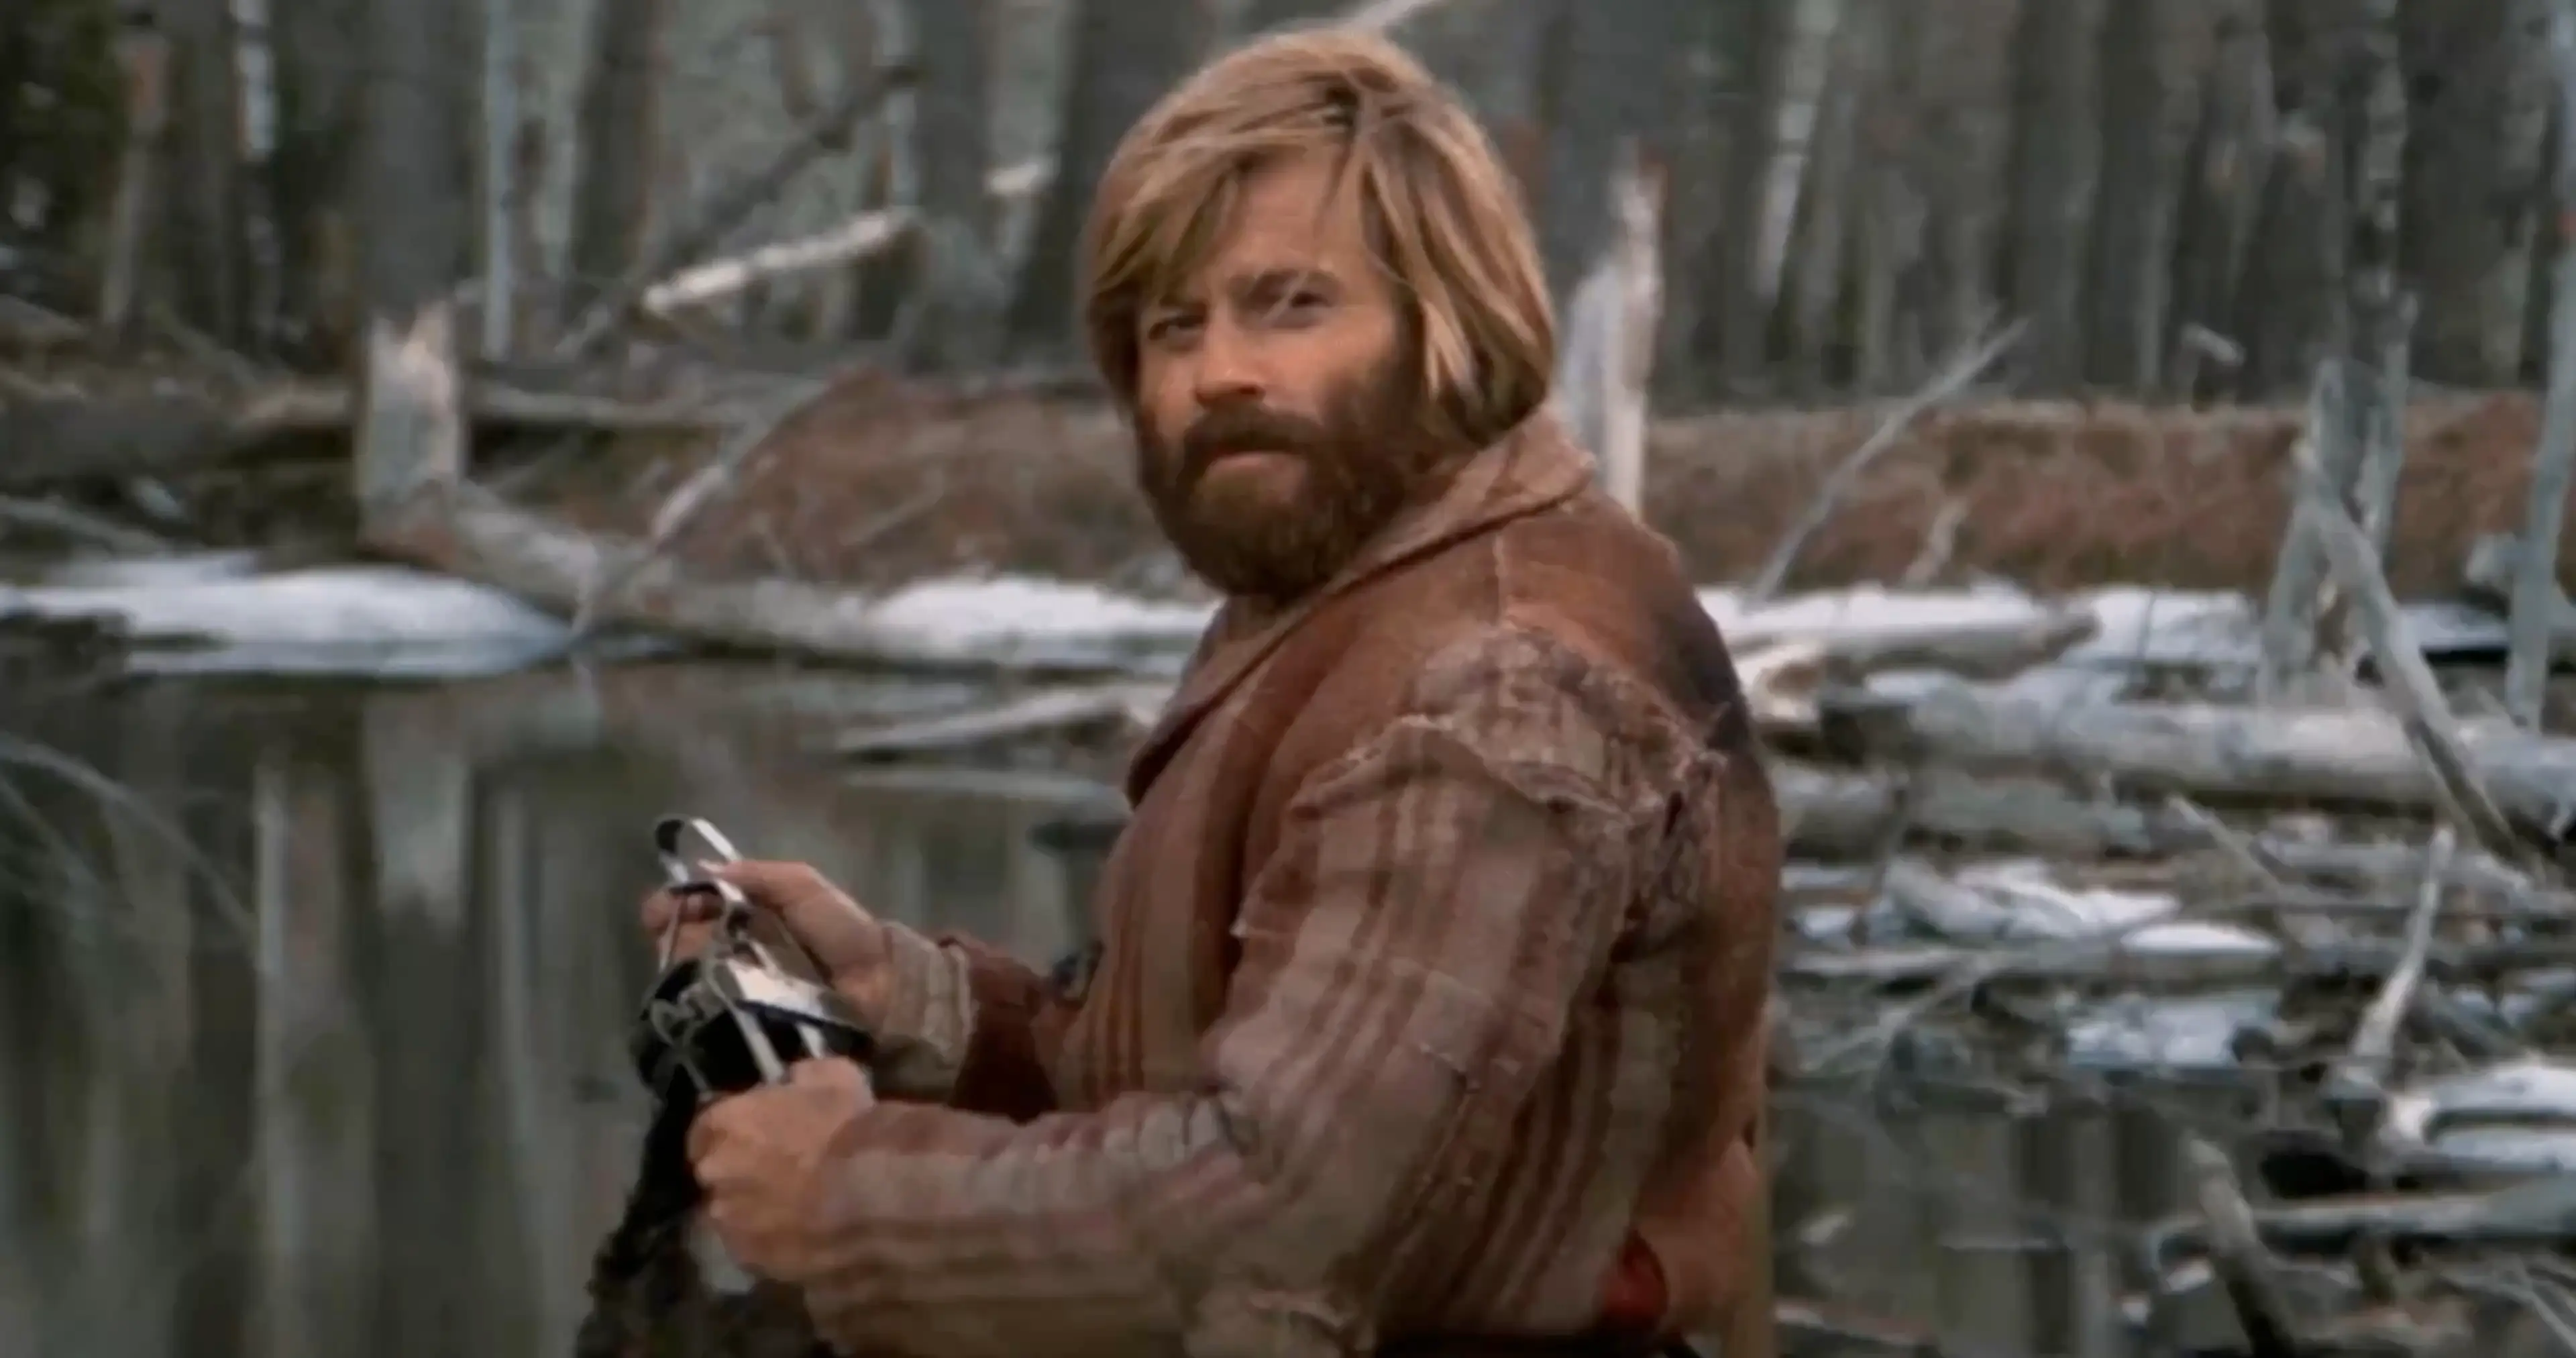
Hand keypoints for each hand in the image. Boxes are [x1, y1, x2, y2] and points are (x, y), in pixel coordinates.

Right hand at [639, 860, 897, 1025]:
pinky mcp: (750, 1026)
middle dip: (673, 933)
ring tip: (684, 959)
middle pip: (688, 942)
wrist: (883, 990)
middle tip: (665, 930)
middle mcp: (741, 953)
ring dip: (683, 965)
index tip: (660, 908)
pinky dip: (702, 1003)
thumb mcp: (805, 888)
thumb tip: (704, 868)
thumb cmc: (845, 934)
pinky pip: (715, 1012)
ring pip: (695, 976)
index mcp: (753, 918)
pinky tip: (697, 994)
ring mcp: (743, 992)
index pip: (699, 907)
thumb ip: (761, 875)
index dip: (676, 904)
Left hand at [688, 1058, 875, 1281]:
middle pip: (718, 1176)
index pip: (706, 1129)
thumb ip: (800, 1078)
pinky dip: (777, 1244)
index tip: (758, 1135)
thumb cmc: (849, 1128)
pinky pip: (759, 1251)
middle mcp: (714, 1177)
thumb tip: (793, 1081)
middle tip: (781, 1173)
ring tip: (799, 1211)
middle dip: (741, 1174)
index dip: (734, 1132)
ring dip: (757, 1212)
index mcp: (723, 1125)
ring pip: (736, 1217)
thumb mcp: (832, 1077)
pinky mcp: (755, 1264)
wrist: (877, 1195)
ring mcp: (732, 1226)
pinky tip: (809, 1238)